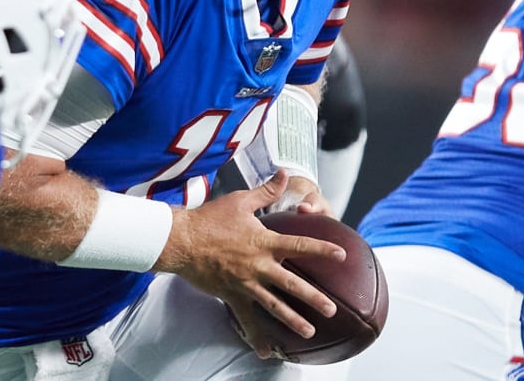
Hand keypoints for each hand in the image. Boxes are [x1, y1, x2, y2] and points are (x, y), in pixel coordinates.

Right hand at [155, 170, 345, 358]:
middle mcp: (259, 265)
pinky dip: (257, 336)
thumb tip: (285, 173)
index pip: (300, 245)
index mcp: (264, 242)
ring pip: (274, 305)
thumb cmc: (210, 219)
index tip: (341, 256)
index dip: (322, 250)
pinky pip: (246, 319)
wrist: (181, 240)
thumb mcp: (240, 200)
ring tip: (309, 331)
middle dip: (314, 298)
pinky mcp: (232, 295)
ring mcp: (246, 283)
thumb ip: (266, 190)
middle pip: (292, 284)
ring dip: (293, 319)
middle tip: (332, 309)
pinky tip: (268, 351)